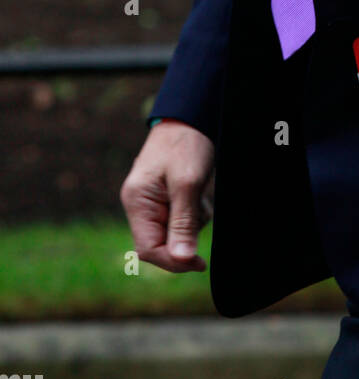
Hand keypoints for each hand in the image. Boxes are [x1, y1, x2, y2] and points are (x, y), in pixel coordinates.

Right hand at [120, 120, 214, 272]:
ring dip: (194, 221)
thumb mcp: (187, 183)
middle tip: (201, 211)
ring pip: (176, 233)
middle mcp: (142, 206)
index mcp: (138, 202)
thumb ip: (183, 222)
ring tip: (200, 191)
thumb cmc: (185, 144)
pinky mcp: (168, 198)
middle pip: (162, 244)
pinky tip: (200, 189)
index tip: (199, 262)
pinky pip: (184, 219)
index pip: (148, 249)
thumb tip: (181, 259)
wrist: (191, 116)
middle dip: (186, 236)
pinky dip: (196, 211)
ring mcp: (154, 202)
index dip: (173, 261)